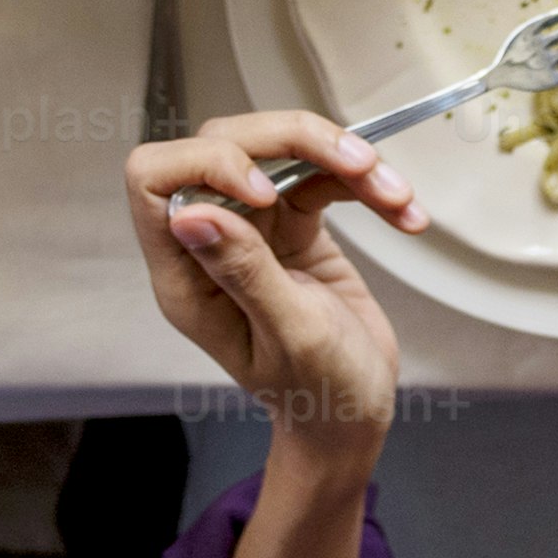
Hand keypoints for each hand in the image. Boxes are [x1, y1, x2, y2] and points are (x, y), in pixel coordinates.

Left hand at [125, 112, 422, 557]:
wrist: (356, 416)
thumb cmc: (319, 394)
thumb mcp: (292, 337)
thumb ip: (245, 272)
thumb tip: (189, 215)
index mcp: (186, 275)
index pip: (152, 181)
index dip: (203, 163)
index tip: (265, 192)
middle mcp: (211, 241)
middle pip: (225, 144)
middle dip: (293, 141)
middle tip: (358, 166)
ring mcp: (253, 229)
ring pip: (278, 149)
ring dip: (343, 159)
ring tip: (397, 195)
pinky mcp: (294, 223)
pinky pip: (321, 177)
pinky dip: (366, 185)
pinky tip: (406, 214)